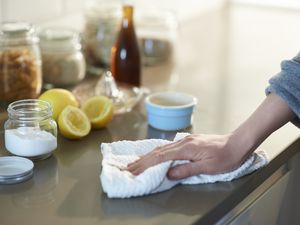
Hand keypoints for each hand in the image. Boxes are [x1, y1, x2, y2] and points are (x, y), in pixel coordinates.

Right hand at [127, 134, 246, 179]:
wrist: (237, 143)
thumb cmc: (226, 157)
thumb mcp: (208, 167)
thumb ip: (187, 169)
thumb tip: (168, 173)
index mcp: (187, 148)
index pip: (161, 157)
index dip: (145, 164)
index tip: (133, 170)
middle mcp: (183, 142)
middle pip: (158, 151)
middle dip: (142, 160)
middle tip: (129, 167)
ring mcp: (185, 140)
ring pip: (162, 148)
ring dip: (148, 156)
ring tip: (137, 162)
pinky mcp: (189, 141)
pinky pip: (169, 147)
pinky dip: (158, 152)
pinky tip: (154, 155)